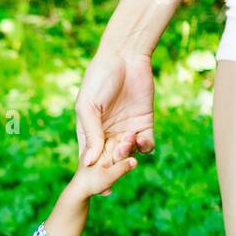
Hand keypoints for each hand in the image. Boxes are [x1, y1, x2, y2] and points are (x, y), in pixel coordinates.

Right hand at [74, 49, 155, 194]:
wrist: (125, 56)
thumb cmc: (99, 78)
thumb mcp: (88, 106)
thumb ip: (91, 133)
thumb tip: (89, 162)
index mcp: (90, 132)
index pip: (91, 158)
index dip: (93, 171)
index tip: (95, 178)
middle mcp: (108, 134)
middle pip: (111, 160)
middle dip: (113, 162)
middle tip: (115, 155)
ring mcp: (127, 130)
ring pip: (129, 154)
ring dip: (128, 153)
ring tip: (127, 141)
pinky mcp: (144, 123)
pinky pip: (146, 144)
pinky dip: (144, 147)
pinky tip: (140, 140)